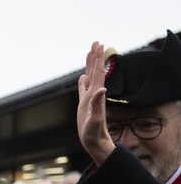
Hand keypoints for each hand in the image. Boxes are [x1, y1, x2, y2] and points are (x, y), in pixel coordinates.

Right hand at [77, 42, 115, 166]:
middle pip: (95, 72)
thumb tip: (101, 89)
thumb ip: (97, 105)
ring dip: (90, 66)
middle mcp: (94, 94)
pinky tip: (82, 77)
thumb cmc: (94, 133)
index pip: (97, 73)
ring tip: (90, 54)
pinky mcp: (84, 106)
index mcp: (95, 95)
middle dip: (95, 57)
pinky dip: (83, 82)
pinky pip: (84, 90)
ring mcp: (89, 99)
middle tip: (96, 42)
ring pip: (89, 78)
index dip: (97, 59)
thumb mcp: (95, 120)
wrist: (95, 141)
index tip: (98, 45)